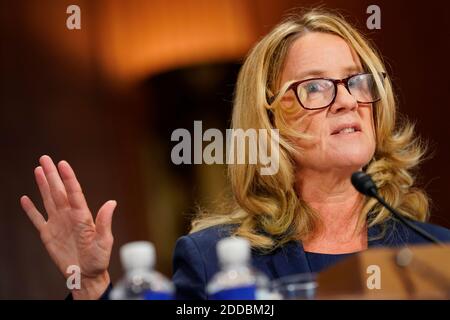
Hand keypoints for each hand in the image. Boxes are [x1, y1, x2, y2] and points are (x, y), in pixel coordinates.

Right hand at [20, 155, 116, 298]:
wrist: (86, 274)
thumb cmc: (98, 259)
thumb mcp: (104, 241)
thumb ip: (105, 222)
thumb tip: (112, 202)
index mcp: (82, 216)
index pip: (74, 192)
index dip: (68, 178)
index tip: (62, 163)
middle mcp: (69, 216)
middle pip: (58, 191)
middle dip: (52, 175)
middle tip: (45, 158)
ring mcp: (58, 223)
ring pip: (48, 200)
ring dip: (42, 185)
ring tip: (38, 170)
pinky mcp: (48, 234)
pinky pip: (37, 219)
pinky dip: (30, 209)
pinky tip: (25, 198)